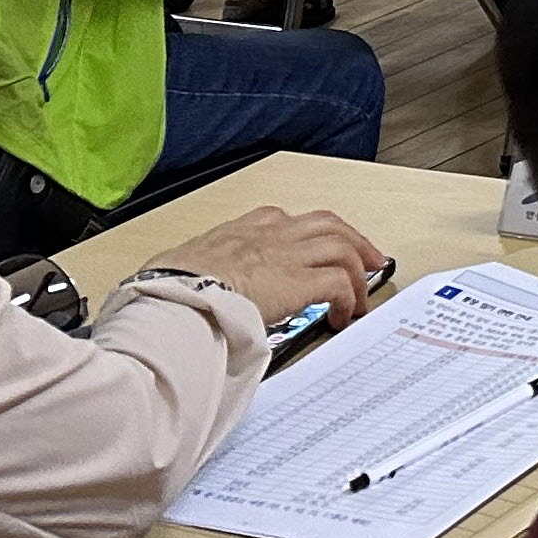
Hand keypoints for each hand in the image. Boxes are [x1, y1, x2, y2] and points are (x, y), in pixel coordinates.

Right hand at [158, 205, 386, 328]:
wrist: (175, 296)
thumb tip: (186, 281)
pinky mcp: (300, 281)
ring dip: (358, 271)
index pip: (286, 220)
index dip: (309, 234)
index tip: (316, 248)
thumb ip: (199, 268)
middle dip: (354, 241)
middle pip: (328, 224)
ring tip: (362, 294)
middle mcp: (272, 234)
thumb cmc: (170, 284)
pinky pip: (341, 283)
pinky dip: (349, 298)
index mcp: (243, 229)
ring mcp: (289, 254)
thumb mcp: (184, 264)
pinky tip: (343, 316)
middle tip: (367, 260)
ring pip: (343, 248)